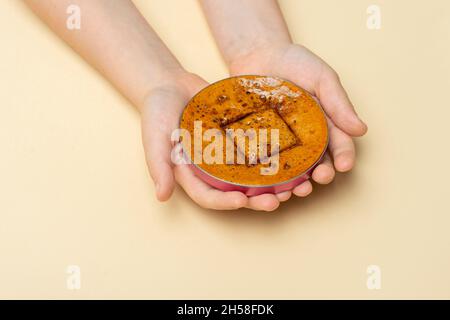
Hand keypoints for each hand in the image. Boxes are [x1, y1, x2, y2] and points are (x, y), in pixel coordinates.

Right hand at [141, 72, 290, 210]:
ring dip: (272, 184)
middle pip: (236, 192)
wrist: (171, 84)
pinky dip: (274, 156)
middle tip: (276, 201)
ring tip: (293, 187)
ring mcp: (227, 155)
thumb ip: (157, 165)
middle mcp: (212, 170)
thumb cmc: (157, 112)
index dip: (224, 202)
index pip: (208, 196)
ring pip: (252, 175)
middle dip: (255, 200)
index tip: (241, 201)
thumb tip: (162, 197)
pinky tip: (294, 157)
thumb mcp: (154, 138)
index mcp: (191, 176)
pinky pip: (258, 149)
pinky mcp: (239, 138)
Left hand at [228, 43, 367, 196]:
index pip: (340, 144)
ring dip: (298, 183)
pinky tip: (269, 184)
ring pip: (294, 169)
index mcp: (326, 124)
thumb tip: (361, 130)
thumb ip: (339, 103)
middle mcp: (307, 137)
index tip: (344, 165)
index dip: (344, 156)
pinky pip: (266, 162)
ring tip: (296, 189)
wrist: (258, 55)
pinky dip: (270, 176)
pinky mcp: (260, 142)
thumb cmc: (294, 63)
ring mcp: (283, 141)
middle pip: (318, 162)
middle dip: (322, 173)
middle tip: (321, 178)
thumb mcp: (322, 78)